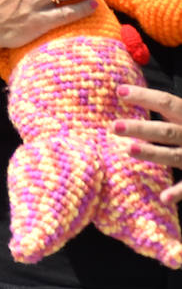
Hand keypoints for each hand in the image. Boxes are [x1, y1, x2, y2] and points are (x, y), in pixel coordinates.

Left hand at [114, 84, 181, 204]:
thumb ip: (168, 108)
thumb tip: (125, 92)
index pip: (167, 102)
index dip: (144, 96)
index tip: (119, 91)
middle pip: (165, 130)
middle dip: (140, 128)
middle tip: (114, 126)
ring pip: (174, 155)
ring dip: (153, 153)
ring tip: (128, 150)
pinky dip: (178, 192)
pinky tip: (163, 198)